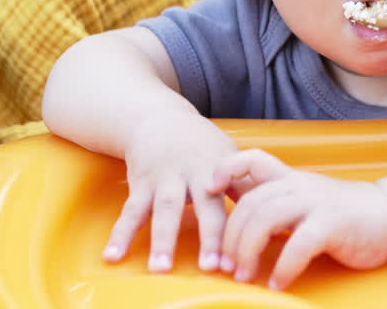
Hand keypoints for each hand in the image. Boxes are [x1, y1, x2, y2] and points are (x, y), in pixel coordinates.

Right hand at [103, 113, 238, 273]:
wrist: (158, 117)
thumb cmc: (200, 143)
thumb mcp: (227, 155)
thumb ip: (246, 184)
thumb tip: (274, 209)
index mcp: (221, 168)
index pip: (236, 199)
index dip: (242, 224)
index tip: (244, 255)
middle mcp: (194, 173)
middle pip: (204, 206)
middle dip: (209, 236)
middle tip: (211, 266)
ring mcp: (166, 178)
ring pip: (165, 210)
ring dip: (162, 240)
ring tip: (160, 269)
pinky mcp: (141, 183)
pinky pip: (130, 211)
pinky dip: (120, 235)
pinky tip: (112, 257)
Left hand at [209, 149, 386, 290]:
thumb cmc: (341, 214)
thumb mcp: (304, 200)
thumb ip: (274, 203)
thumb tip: (235, 218)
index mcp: (290, 178)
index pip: (253, 158)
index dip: (226, 168)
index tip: (210, 188)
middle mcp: (300, 186)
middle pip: (250, 202)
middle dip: (231, 238)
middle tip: (227, 266)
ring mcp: (316, 202)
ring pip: (266, 218)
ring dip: (248, 252)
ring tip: (245, 276)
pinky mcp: (332, 224)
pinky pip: (298, 244)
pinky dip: (283, 267)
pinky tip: (277, 283)